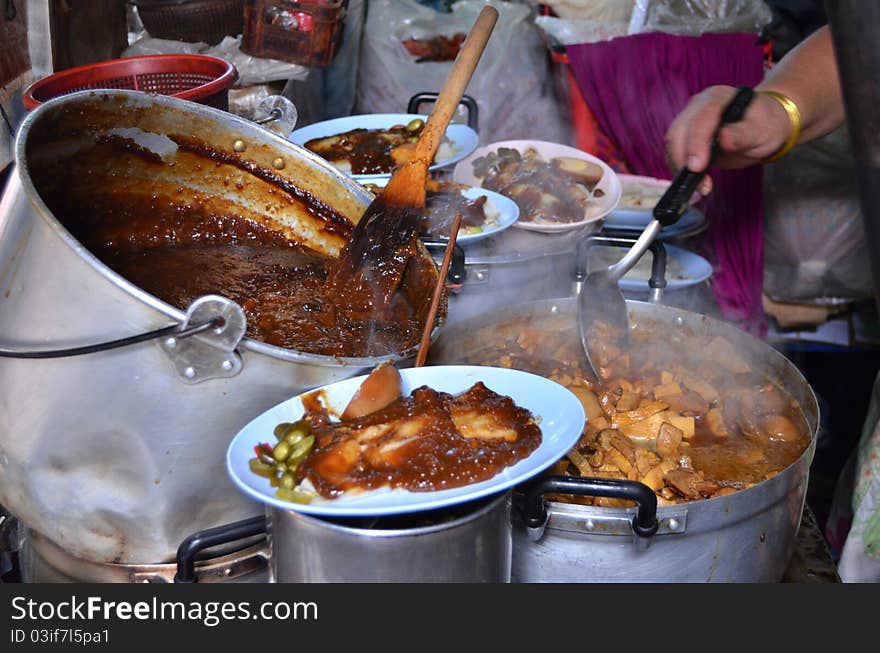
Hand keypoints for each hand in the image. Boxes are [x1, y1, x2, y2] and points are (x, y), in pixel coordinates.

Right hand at [665, 85, 792, 194]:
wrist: (760, 126)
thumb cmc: (764, 125)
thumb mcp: (762, 130)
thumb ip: (743, 134)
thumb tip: (724, 139)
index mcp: (718, 98)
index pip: (700, 120)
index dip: (696, 144)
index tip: (697, 167)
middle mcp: (698, 106)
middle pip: (678, 132)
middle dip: (683, 159)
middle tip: (700, 184)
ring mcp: (689, 120)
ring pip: (673, 144)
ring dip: (680, 168)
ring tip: (702, 186)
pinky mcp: (685, 136)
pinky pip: (675, 153)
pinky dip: (681, 170)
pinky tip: (696, 182)